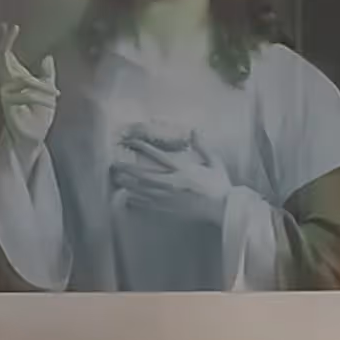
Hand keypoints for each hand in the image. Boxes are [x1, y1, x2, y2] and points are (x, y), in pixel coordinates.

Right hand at [0, 24, 55, 153]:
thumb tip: (47, 56)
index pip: (7, 55)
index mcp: (17, 77)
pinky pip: (28, 93)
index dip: (7, 40)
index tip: (9, 25)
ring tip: (55, 96)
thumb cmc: (39, 115)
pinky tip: (50, 103)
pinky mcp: (7, 102)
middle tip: (12, 27)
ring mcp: (5, 91)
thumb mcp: (48, 91)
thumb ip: (47, 75)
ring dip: (44, 88)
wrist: (35, 136)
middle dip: (6, 41)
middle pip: (3, 57)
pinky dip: (42, 97)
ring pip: (26, 79)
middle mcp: (8, 81)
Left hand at [111, 124, 231, 225]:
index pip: (157, 155)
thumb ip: (204, 147)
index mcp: (183, 169)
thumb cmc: (220, 186)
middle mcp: (172, 182)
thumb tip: (195, 131)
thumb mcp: (215, 164)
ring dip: (128, 184)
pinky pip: (149, 204)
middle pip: (143, 174)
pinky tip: (129, 197)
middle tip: (114, 164)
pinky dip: (137, 200)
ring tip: (117, 179)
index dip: (141, 147)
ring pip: (143, 189)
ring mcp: (169, 197)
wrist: (224, 209)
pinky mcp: (170, 209)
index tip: (130, 142)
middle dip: (127, 169)